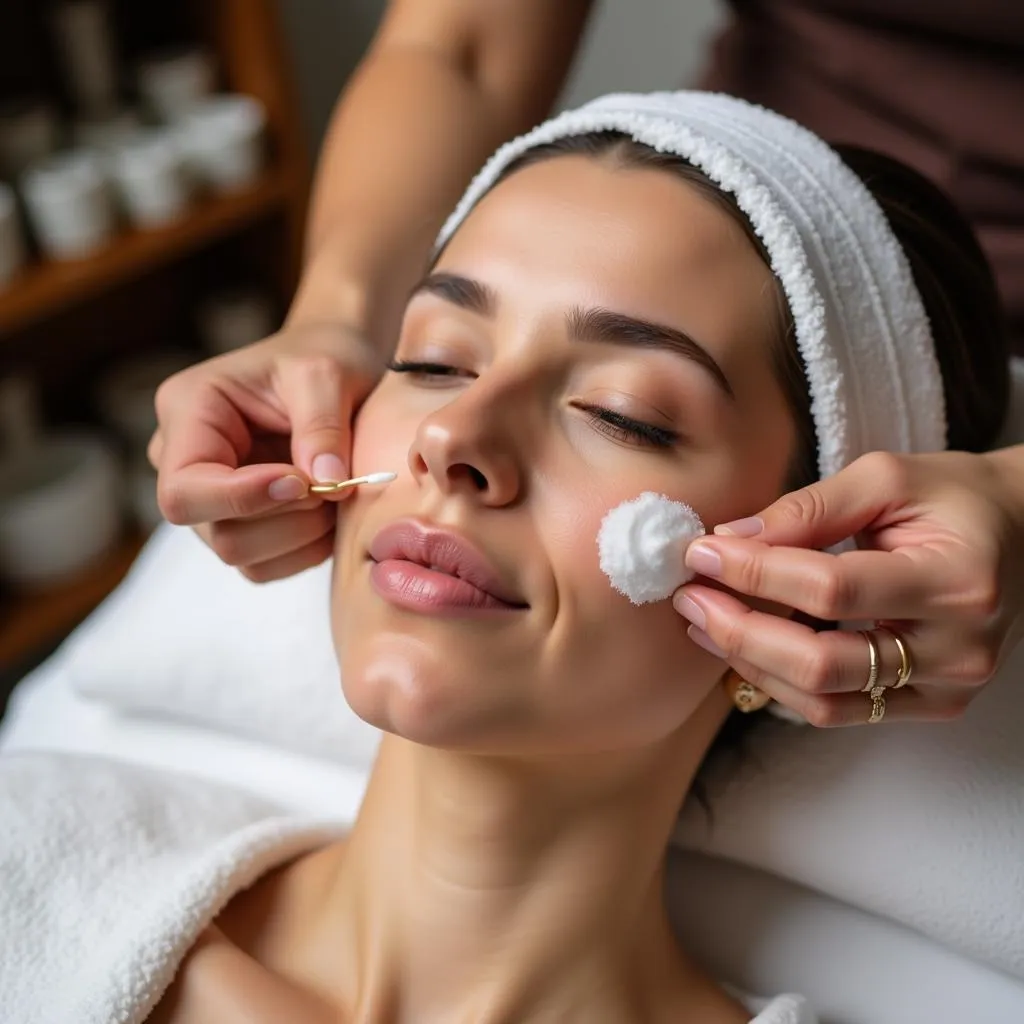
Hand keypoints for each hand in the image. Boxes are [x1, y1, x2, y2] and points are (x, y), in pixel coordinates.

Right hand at [148, 322, 383, 581]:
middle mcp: (184, 461)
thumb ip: (322, 426)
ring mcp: (210, 501)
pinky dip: (306, 550)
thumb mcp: (327, 373)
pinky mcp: (240, 526)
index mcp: (188, 411)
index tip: (303, 482)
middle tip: (336, 486)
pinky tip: (329, 513)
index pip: (184, 489)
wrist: (336, 367)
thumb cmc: (323, 357)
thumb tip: (326, 483)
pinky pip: (266, 566)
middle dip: (286, 518)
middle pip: (217, 533)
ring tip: (337, 494)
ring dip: (302, 536)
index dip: (242, 499)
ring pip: (243, 557)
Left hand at [671, 449, 1023, 725]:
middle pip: (821, 662)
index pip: (831, 589)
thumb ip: (808, 508)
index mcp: (955, 579)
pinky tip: (746, 646)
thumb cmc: (954, 498)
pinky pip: (840, 710)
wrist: (1023, 534)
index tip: (700, 552)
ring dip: (750, 663)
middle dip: (739, 631)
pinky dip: (782, 682)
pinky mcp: (932, 704)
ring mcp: (948, 686)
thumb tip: (728, 539)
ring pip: (823, 700)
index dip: (754, 573)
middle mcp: (959, 647)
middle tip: (688, 597)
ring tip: (703, 621)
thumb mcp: (886, 478)